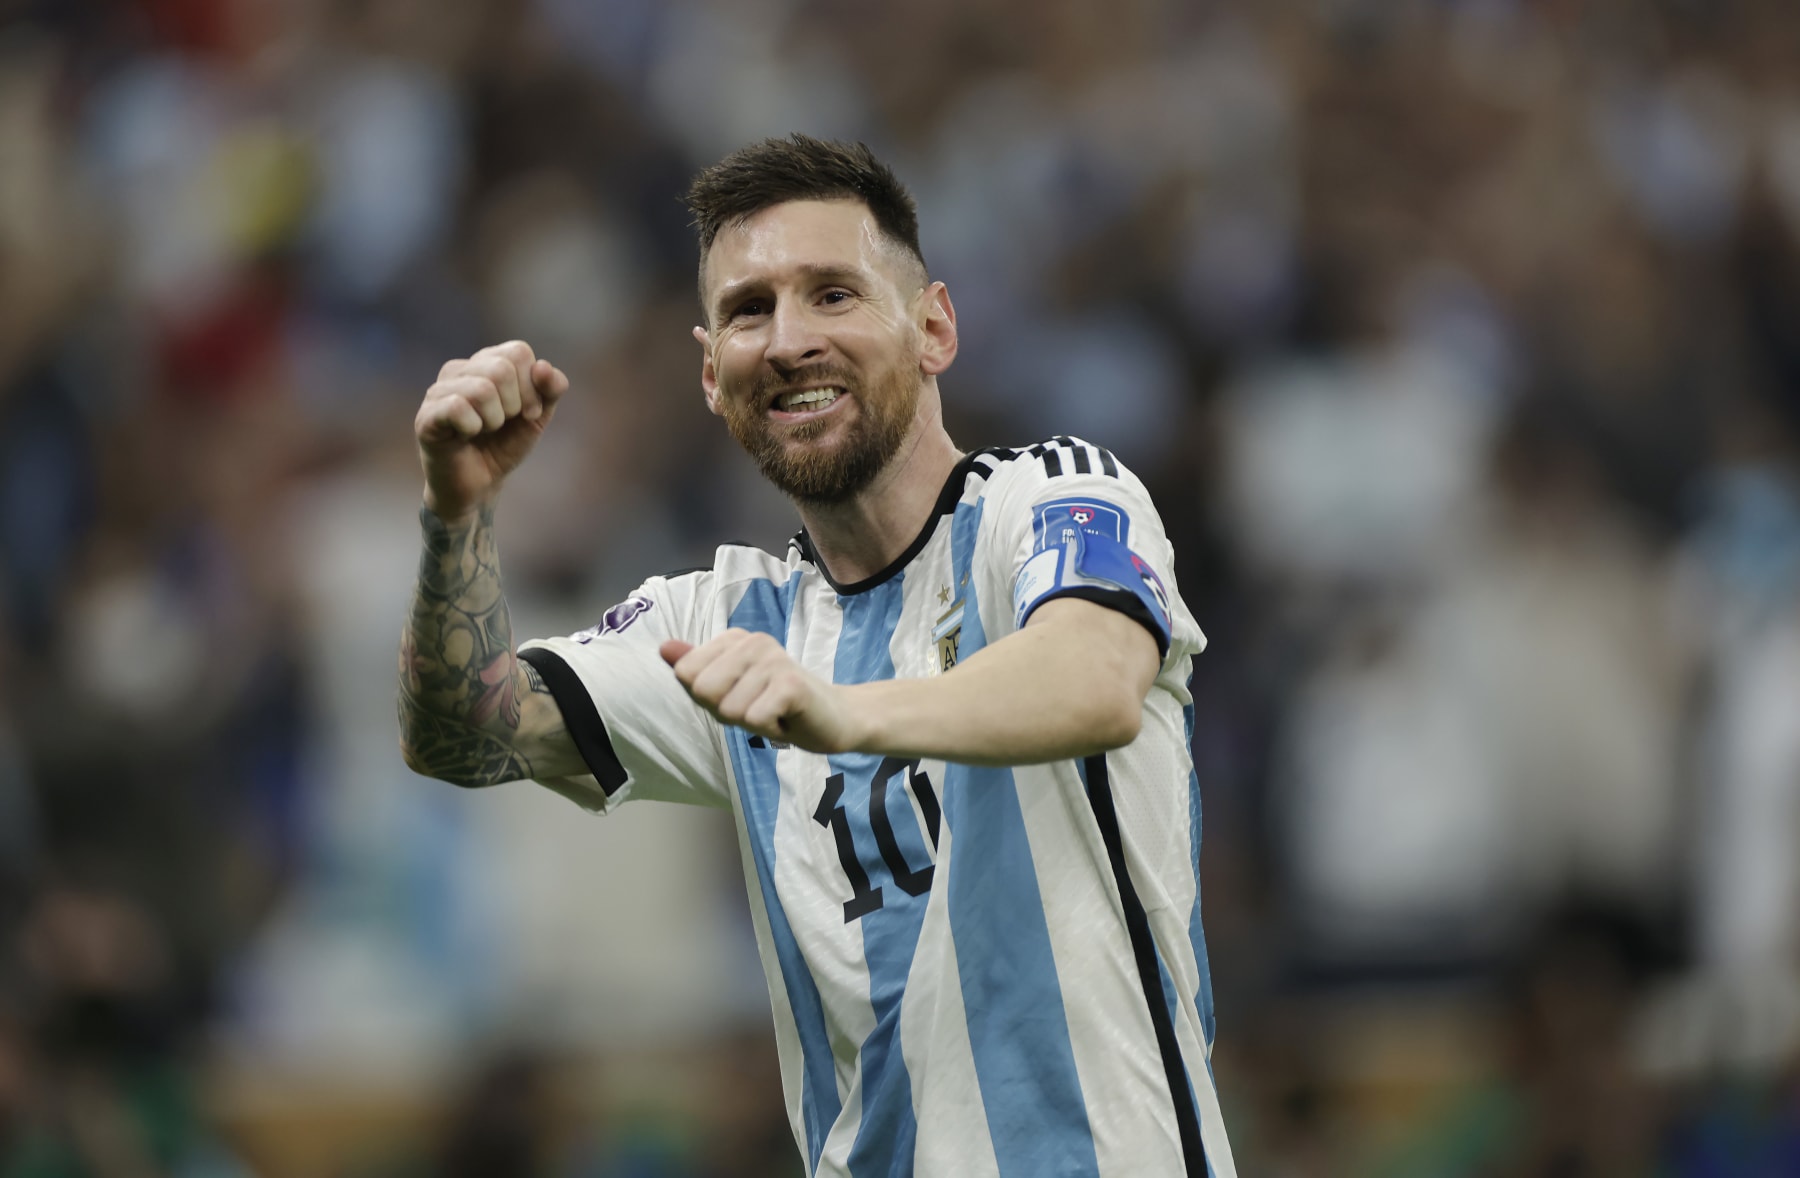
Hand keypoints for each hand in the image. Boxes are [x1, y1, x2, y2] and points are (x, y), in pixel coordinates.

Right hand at [415, 340, 569, 521]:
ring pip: (482, 389)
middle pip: (501, 369)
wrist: (480, 485)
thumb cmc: (504, 445)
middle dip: (514, 405)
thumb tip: (543, 366)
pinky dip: (473, 428)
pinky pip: (458, 408)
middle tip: (503, 424)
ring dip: (494, 420)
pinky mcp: (426, 416)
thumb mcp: (537, 416)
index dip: (532, 387)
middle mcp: (458, 369)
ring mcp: (438, 391)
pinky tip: (465, 436)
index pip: (518, 352)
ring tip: (483, 431)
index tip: (528, 412)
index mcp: (485, 362)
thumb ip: (551, 389)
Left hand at [661, 631, 864, 753]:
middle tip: (758, 707)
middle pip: (703, 690)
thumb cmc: (777, 706)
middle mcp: (753, 641)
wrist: (834, 719)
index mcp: (734, 638)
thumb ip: (697, 669)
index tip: (740, 697)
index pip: (687, 676)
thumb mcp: (729, 689)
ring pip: (729, 709)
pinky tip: (786, 719)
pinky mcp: (791, 683)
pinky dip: (769, 729)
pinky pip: (754, 718)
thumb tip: (664, 647)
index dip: (710, 699)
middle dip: (727, 712)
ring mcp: (773, 659)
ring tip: (774, 712)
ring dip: (752, 722)